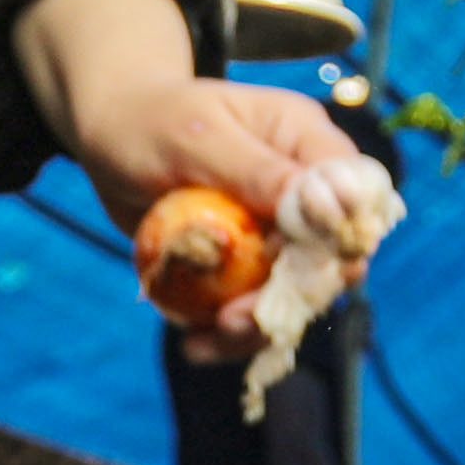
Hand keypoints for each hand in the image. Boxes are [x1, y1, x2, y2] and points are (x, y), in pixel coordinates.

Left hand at [16, 0, 365, 336]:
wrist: (110, 137)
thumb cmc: (151, 121)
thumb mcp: (197, 138)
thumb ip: (256, 169)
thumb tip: (322, 204)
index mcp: (306, 141)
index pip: (354, 197)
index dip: (339, 244)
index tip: (296, 280)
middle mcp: (303, 189)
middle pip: (329, 258)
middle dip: (289, 299)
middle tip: (232, 320)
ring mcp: (276, 231)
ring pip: (292, 295)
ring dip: (255, 328)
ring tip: (207, 339)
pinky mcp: (247, 264)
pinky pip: (252, 307)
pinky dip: (225, 333)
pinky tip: (193, 343)